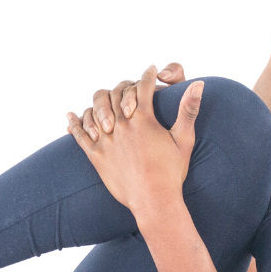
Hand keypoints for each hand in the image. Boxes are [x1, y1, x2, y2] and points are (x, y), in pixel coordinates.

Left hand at [66, 66, 203, 218]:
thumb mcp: (184, 139)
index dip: (149, 75)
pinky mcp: (96, 155)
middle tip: (131, 87)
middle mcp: (121, 125)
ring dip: (101, 102)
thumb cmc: (172, 172)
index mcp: (143, 118)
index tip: (151, 70)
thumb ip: (189, 109)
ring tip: (107, 101)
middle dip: (125, 87)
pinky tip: (70, 115)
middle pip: (116, 93)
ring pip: (95, 109)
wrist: (154, 201)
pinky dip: (74, 123)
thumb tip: (200, 83)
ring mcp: (106, 140)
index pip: (143, 86)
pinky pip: (79, 134)